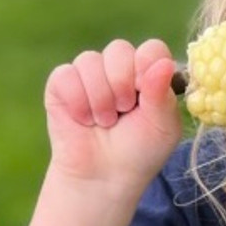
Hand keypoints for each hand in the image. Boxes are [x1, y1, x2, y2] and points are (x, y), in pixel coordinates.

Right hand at [45, 38, 180, 194]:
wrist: (104, 176)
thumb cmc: (139, 152)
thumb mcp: (162, 127)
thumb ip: (162, 94)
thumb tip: (164, 62)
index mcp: (148, 73)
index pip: (151, 49)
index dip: (146, 67)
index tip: (145, 95)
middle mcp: (119, 68)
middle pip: (119, 49)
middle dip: (121, 85)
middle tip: (123, 112)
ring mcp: (89, 73)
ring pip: (90, 60)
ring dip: (100, 99)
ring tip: (104, 122)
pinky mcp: (62, 83)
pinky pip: (66, 75)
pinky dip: (77, 102)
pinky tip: (84, 120)